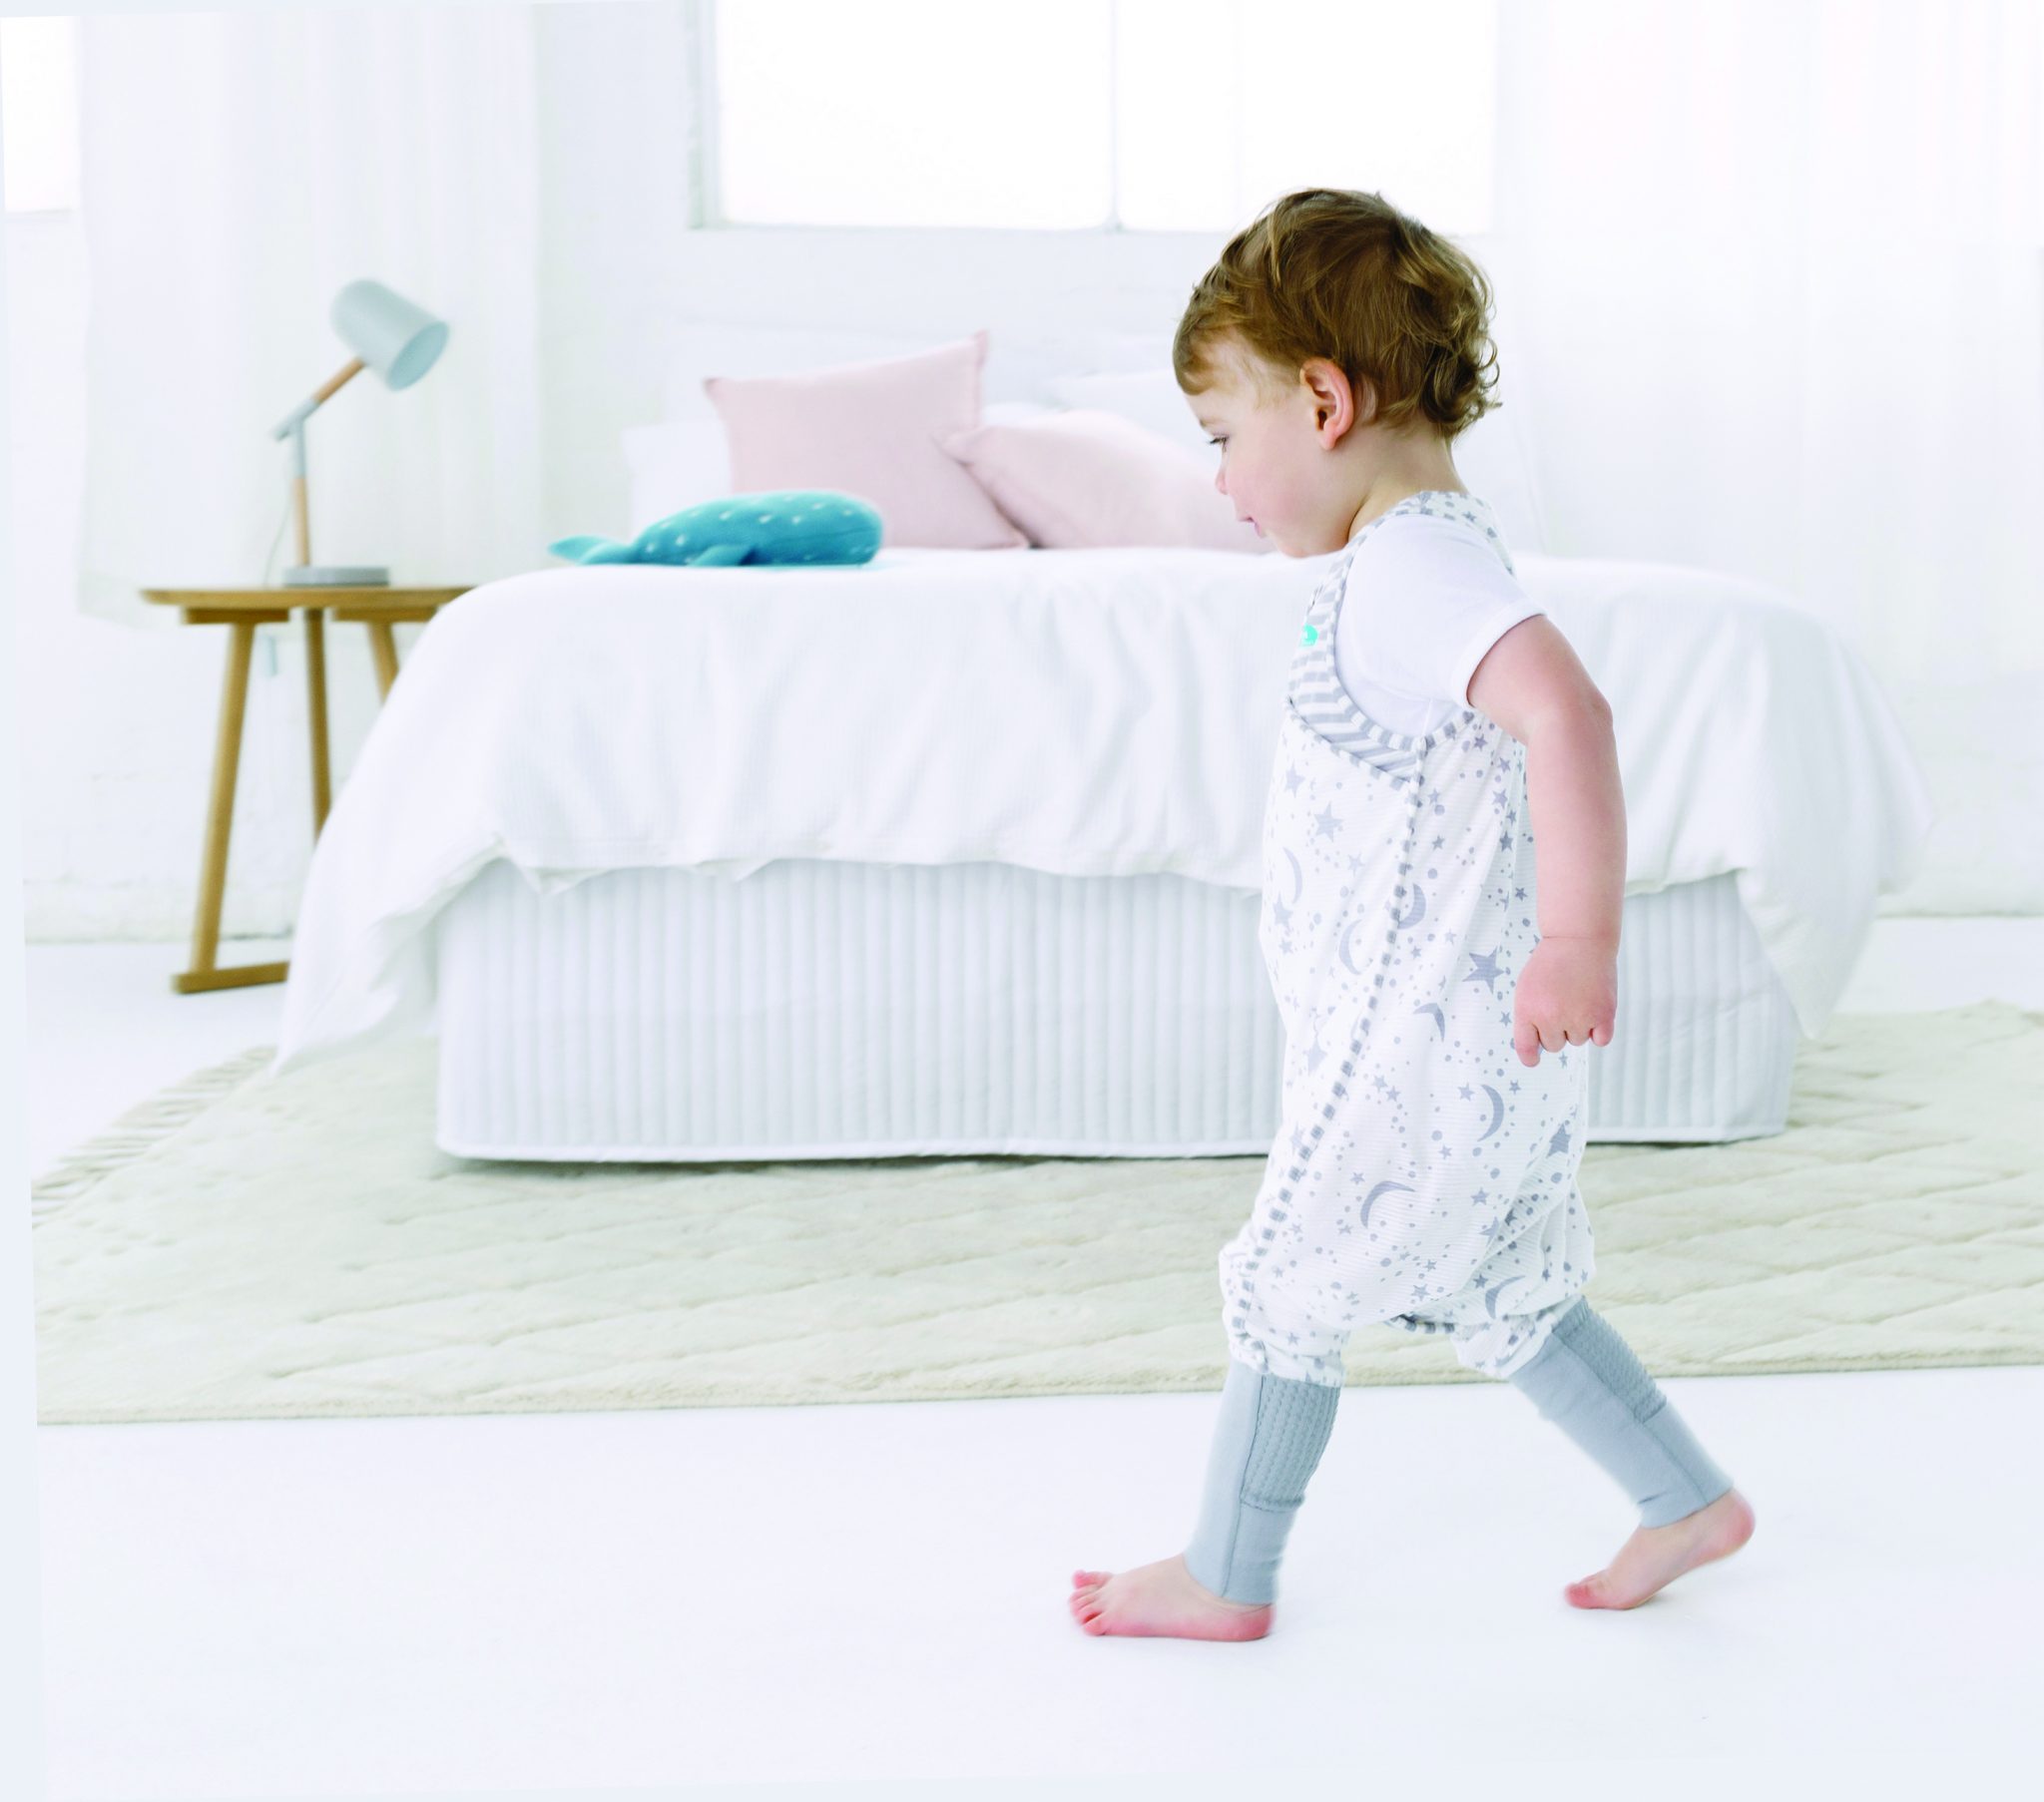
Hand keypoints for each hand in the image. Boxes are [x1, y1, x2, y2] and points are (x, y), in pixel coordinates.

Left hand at [1513, 935, 1616, 1065]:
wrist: (1579, 939)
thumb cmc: (1552, 963)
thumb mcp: (1527, 987)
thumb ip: (1529, 1016)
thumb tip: (1539, 1047)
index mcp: (1527, 1010)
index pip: (1526, 1047)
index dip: (1530, 1057)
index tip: (1534, 1059)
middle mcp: (1551, 1017)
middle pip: (1555, 1045)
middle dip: (1558, 1029)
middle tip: (1563, 1003)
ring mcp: (1578, 1017)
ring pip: (1578, 1040)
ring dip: (1579, 1026)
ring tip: (1579, 998)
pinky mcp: (1603, 1015)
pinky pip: (1600, 1040)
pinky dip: (1599, 1030)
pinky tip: (1596, 1009)